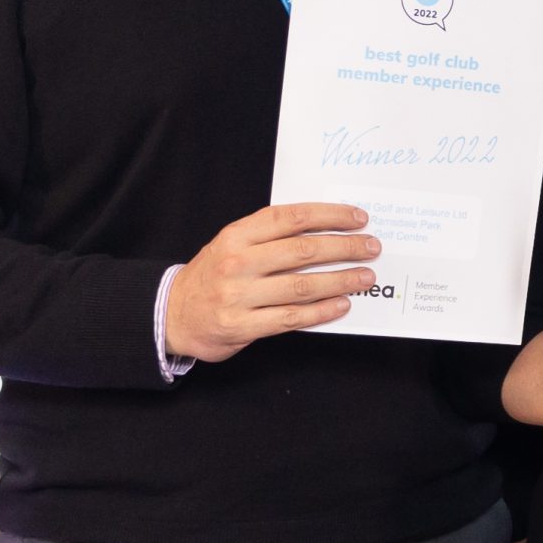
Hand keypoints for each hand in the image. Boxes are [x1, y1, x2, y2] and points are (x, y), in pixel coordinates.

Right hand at [163, 202, 379, 362]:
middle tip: (371, 247)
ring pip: (302, 286)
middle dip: (345, 247)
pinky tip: (342, 305)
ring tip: (366, 277)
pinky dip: (321, 311)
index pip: (292, 217)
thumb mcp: (232, 243)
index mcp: (237, 235)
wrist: (171, 314)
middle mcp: (238, 263)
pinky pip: (290, 318)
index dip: (330, 215)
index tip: (359, 218)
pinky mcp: (241, 326)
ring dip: (341, 280)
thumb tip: (326, 227)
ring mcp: (238, 296)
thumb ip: (269, 234)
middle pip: (303, 251)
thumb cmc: (213, 275)